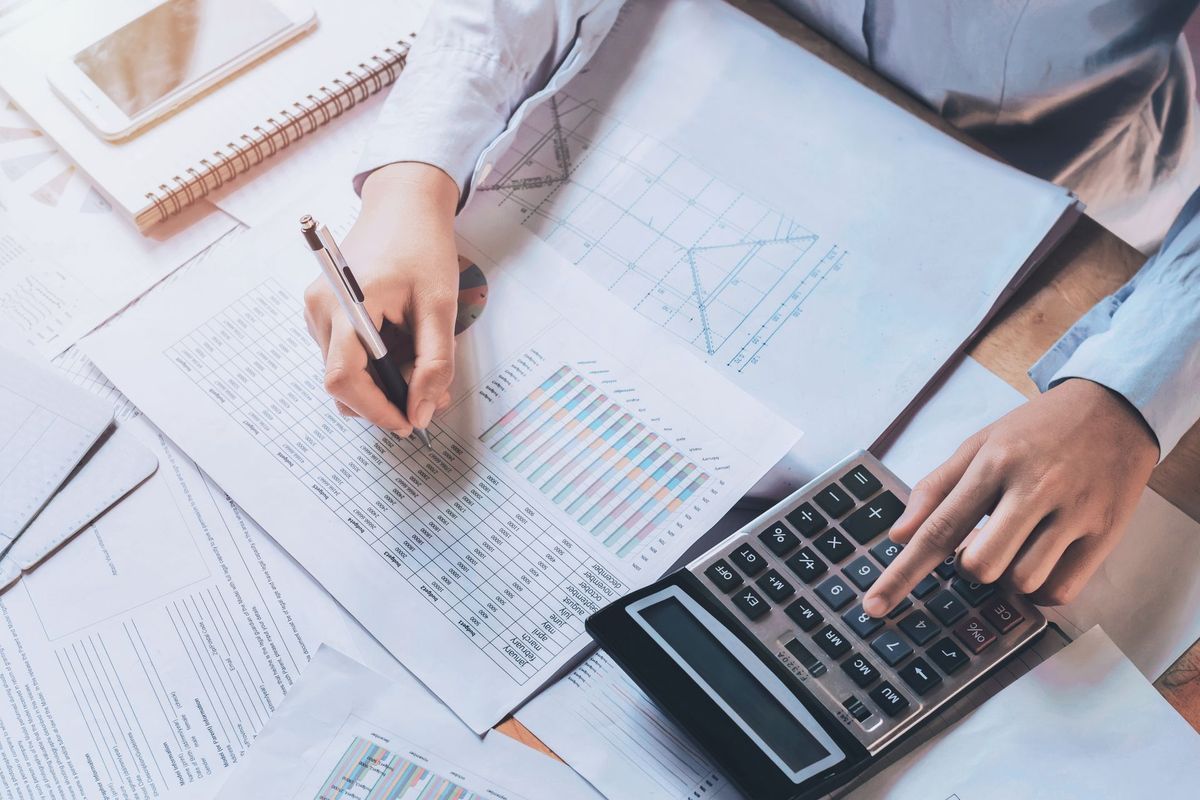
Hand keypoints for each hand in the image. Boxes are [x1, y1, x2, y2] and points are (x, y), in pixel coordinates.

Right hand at [303, 162, 459, 434]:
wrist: (403, 205)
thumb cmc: (423, 247)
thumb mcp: (440, 306)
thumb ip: (434, 363)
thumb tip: (422, 412)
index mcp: (347, 304)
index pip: (344, 379)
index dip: (374, 410)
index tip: (408, 424)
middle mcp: (320, 309)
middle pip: (340, 383)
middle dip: (382, 401)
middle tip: (426, 398)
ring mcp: (316, 310)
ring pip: (342, 373)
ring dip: (379, 385)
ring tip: (419, 366)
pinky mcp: (323, 311)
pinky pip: (342, 356)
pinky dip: (372, 366)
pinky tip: (401, 348)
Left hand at [862, 379, 1157, 615]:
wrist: (1114, 407)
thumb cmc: (1036, 430)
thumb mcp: (979, 444)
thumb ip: (936, 489)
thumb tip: (898, 537)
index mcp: (993, 462)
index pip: (938, 528)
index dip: (902, 574)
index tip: (874, 606)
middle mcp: (1033, 487)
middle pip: (980, 565)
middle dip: (970, 567)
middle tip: (982, 541)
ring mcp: (1073, 512)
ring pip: (1021, 581)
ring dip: (1008, 576)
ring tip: (1019, 542)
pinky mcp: (1106, 533)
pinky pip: (1061, 590)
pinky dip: (1042, 589)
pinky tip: (1041, 559)